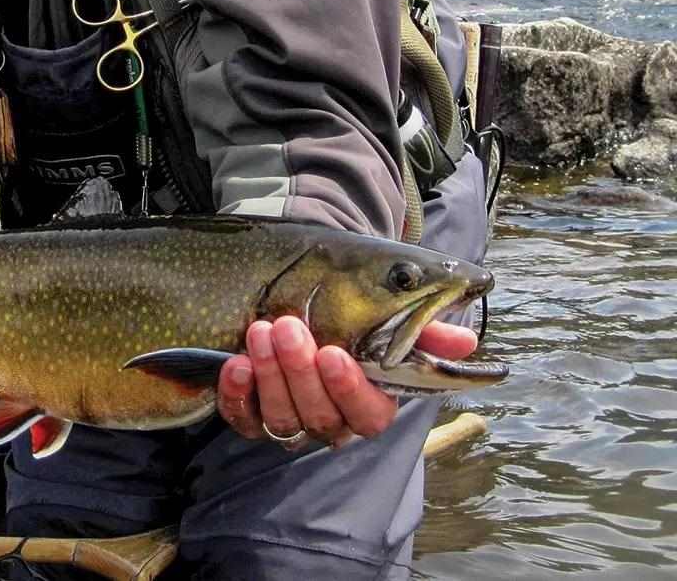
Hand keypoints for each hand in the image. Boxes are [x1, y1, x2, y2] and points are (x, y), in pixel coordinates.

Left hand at [217, 316, 478, 447]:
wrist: (298, 281)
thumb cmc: (347, 295)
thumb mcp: (383, 301)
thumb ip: (424, 328)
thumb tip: (466, 345)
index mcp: (369, 396)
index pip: (369, 412)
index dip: (351, 389)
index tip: (335, 354)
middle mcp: (331, 416)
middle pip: (321, 416)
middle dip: (301, 371)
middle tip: (287, 325)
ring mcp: (290, 416)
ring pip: (283, 418)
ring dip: (271, 374)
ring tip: (260, 328)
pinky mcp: (251, 412)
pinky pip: (242, 417)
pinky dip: (237, 393)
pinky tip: (234, 363)